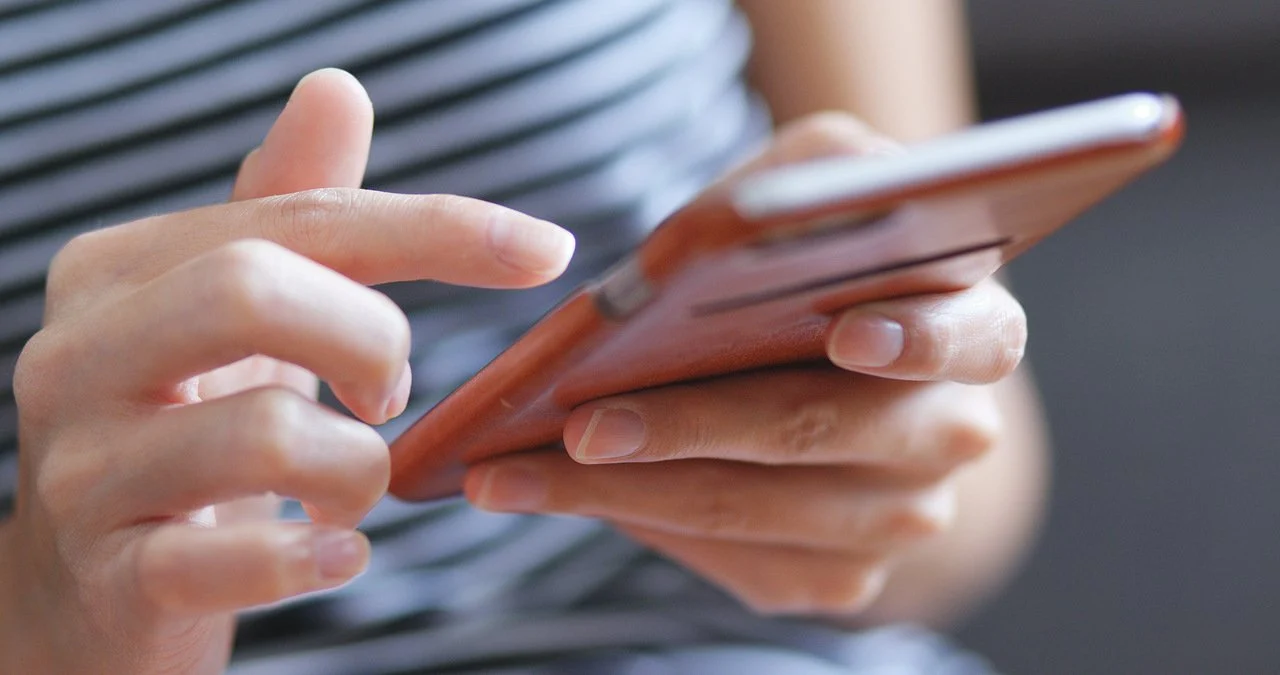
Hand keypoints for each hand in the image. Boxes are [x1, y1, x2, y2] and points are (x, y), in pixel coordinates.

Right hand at [0, 70, 573, 673]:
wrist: (96, 590)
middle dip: (371, 341)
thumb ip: (290, 211)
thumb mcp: (238, 318)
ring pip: (265, 433)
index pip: (298, 221)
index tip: (547, 250)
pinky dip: (316, 556)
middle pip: (253, 289)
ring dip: (359, 467)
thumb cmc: (188, 432)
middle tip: (390, 396)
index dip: (436, 229)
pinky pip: (235, 561)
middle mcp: (78, 356)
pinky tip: (341, 555)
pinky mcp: (113, 576)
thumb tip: (336, 89)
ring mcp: (83, 471)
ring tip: (354, 487)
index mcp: (120, 272)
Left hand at [464, 114, 1027, 615]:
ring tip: (520, 470)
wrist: (816, 343)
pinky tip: (563, 494)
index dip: (915, 339)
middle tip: (583, 423)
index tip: (846, 335)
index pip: (969, 337)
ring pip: (754, 514)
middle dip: (690, 428)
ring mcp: (899, 520)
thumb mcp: (823, 178)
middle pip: (817, 435)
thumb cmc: (812, 252)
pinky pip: (734, 563)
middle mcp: (952, 436)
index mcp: (977, 330)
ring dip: (626, 494)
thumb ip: (821, 170)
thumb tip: (758, 213)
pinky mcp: (838, 577)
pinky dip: (639, 526)